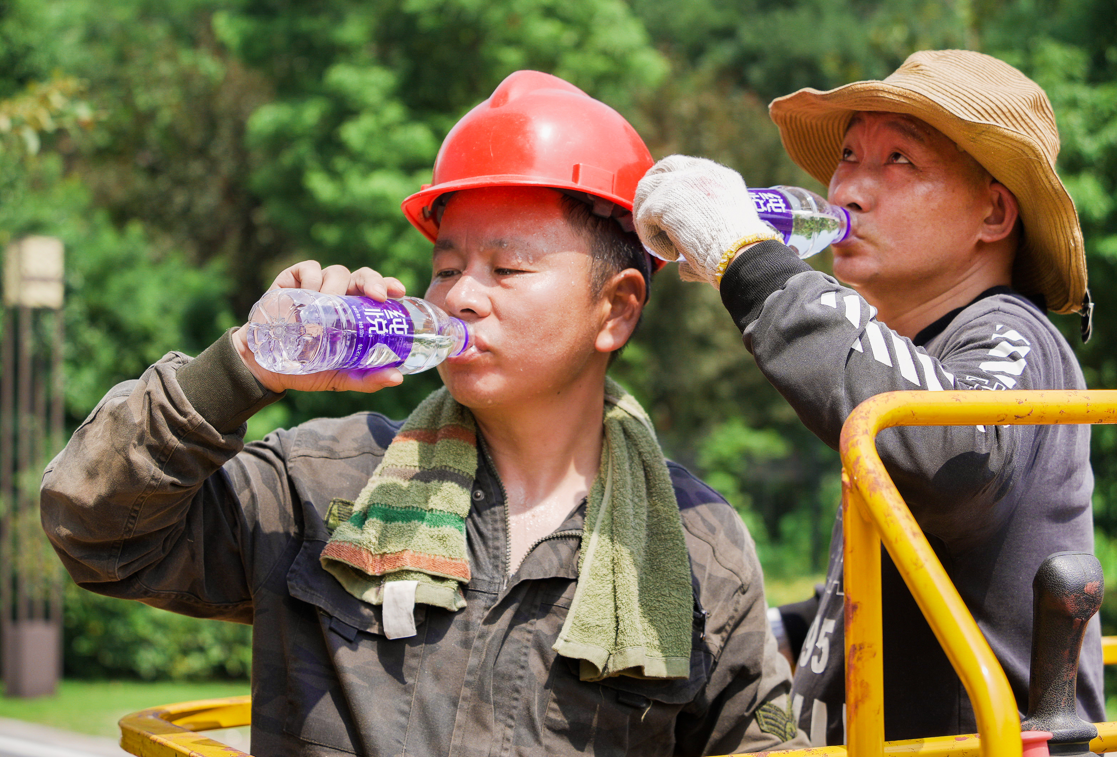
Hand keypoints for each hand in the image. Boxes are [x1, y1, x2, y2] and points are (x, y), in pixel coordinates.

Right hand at [231, 260, 408, 393]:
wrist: (265, 366)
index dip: (389, 286)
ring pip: (338, 272)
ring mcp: (317, 286)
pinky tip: (308, 295)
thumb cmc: (308, 368)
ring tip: (328, 308)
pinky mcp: (293, 280)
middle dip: (372, 280)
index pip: (377, 293)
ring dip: (338, 287)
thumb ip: (368, 379)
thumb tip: (397, 378)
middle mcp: (340, 295)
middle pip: (362, 277)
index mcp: (356, 312)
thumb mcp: (341, 377)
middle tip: (377, 296)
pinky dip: (313, 278)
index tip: (398, 292)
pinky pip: (309, 269)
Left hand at [634, 155, 775, 286]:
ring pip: (646, 191)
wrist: (742, 253)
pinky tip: (671, 254)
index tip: (669, 211)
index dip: (672, 187)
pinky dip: (652, 239)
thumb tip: (683, 266)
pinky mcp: (663, 201)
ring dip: (647, 217)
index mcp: (720, 176)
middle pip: (662, 169)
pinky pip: (643, 217)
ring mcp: (680, 182)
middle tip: (651, 222)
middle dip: (652, 193)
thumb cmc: (741, 253)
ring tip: (662, 244)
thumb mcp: (727, 233)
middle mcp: (700, 172)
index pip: (687, 169)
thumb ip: (704, 236)